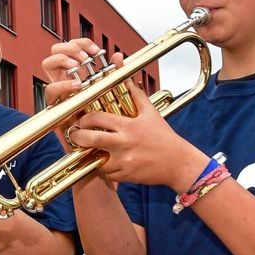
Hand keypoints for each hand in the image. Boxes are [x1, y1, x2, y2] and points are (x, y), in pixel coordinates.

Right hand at [41, 39, 102, 151]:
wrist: (95, 142)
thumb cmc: (102, 115)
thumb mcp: (110, 91)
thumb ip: (113, 72)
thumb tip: (118, 55)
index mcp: (77, 70)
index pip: (73, 46)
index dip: (82, 43)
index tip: (97, 52)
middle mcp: (64, 76)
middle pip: (55, 50)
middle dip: (69, 48)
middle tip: (84, 58)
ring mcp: (57, 88)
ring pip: (47, 64)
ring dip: (62, 61)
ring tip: (76, 67)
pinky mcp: (54, 103)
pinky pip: (50, 90)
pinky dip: (63, 85)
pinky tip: (77, 86)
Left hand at [66, 77, 204, 191]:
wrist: (179, 162)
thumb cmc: (164, 137)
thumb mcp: (151, 113)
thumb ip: (137, 96)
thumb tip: (128, 80)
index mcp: (128, 125)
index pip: (97, 118)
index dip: (85, 119)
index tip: (82, 121)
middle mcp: (124, 143)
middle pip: (90, 139)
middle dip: (77, 137)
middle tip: (75, 136)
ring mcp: (124, 160)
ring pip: (96, 159)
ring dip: (92, 156)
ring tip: (91, 151)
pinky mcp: (126, 175)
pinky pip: (107, 174)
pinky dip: (105, 170)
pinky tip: (107, 163)